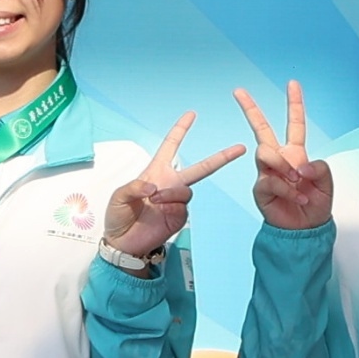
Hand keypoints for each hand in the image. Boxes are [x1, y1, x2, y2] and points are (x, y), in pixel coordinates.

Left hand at [100, 113, 248, 259]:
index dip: (181, 130)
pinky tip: (159, 209)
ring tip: (155, 200)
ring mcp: (176, 201)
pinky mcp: (179, 217)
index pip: (171, 146)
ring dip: (172, 192)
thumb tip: (155, 186)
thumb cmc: (118, 216)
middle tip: (240, 147)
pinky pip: (183, 206)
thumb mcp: (119, 196)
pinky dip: (171, 205)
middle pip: (201, 167)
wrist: (123, 243)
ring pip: (187, 190)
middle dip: (221, 157)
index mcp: (156, 172)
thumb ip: (135, 187)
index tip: (191, 114)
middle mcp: (170, 184)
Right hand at [234, 82, 330, 230]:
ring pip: (266, 153)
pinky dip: (286, 188)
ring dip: (283, 167)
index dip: (294, 103)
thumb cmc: (315, 206)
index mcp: (296, 154)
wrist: (304, 230)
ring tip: (298, 183)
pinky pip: (270, 180)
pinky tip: (297, 197)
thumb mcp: (327, 185)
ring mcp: (267, 172)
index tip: (292, 83)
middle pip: (261, 129)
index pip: (295, 124)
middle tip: (239, 91)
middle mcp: (279, 159)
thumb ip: (319, 168)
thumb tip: (300, 165)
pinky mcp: (261, 188)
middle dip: (250, 109)